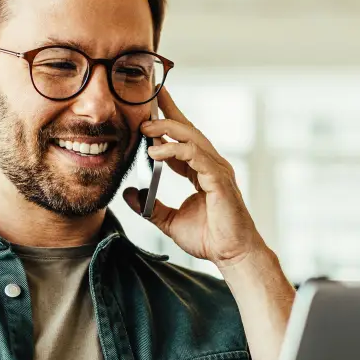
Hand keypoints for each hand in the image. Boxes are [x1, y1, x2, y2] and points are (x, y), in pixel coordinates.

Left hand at [124, 86, 266, 268]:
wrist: (231, 254)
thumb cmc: (209, 238)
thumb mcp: (168, 220)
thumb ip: (150, 206)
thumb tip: (129, 194)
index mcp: (201, 171)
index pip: (182, 139)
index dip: (167, 121)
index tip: (150, 106)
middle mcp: (211, 165)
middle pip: (188, 130)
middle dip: (167, 113)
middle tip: (145, 105)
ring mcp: (217, 170)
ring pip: (191, 138)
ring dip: (167, 129)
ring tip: (145, 129)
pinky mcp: (218, 179)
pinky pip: (195, 156)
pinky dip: (175, 150)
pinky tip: (155, 152)